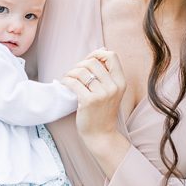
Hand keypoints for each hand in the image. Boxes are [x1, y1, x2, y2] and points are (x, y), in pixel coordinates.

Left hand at [62, 48, 129, 174]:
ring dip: (71, 72)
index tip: (88, 62)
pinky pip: (73, 82)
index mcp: (120, 82)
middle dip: (80, 64)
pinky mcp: (89, 101)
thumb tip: (102, 49)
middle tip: (74, 73)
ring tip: (68, 78)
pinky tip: (64, 85)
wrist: (101, 135)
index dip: (97, 54)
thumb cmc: (103, 112)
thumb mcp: (111, 90)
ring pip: (82, 71)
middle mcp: (113, 86)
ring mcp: (102, 94)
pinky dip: (66, 81)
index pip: (112, 55)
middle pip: (93, 61)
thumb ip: (107, 72)